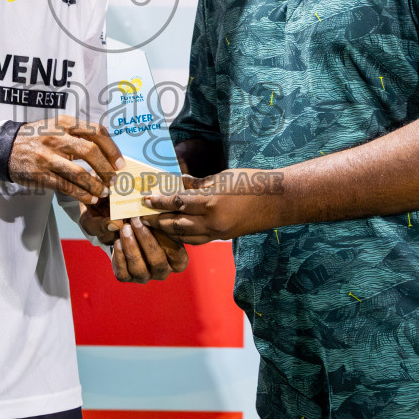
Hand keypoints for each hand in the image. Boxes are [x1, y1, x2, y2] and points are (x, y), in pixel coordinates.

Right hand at [8, 115, 123, 204]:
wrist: (6, 148)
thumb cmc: (37, 138)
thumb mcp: (57, 127)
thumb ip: (79, 133)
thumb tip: (107, 149)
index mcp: (64, 123)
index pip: (96, 132)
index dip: (112, 149)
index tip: (120, 163)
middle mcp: (56, 138)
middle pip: (90, 151)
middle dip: (107, 168)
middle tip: (114, 180)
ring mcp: (47, 157)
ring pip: (79, 173)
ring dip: (96, 185)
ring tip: (104, 192)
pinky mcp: (41, 175)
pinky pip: (66, 186)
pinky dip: (81, 194)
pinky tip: (90, 198)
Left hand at [78, 200, 188, 282]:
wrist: (133, 238)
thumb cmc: (152, 228)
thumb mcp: (161, 224)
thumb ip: (162, 220)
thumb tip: (156, 207)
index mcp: (178, 262)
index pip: (175, 251)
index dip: (164, 235)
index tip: (154, 218)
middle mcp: (163, 272)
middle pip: (156, 261)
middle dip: (145, 239)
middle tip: (136, 220)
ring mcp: (145, 277)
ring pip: (139, 267)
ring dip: (131, 246)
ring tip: (125, 228)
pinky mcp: (127, 278)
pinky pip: (123, 271)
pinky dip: (119, 255)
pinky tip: (117, 240)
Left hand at [142, 168, 285, 243]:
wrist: (277, 201)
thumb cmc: (251, 183)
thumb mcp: (222, 177)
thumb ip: (198, 183)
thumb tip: (179, 183)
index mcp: (211, 202)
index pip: (177, 203)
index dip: (159, 201)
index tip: (146, 199)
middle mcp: (212, 221)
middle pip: (176, 224)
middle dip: (158, 220)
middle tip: (142, 216)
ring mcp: (218, 232)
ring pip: (185, 236)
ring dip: (168, 231)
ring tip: (154, 225)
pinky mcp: (223, 237)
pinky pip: (198, 240)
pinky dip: (184, 236)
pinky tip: (176, 231)